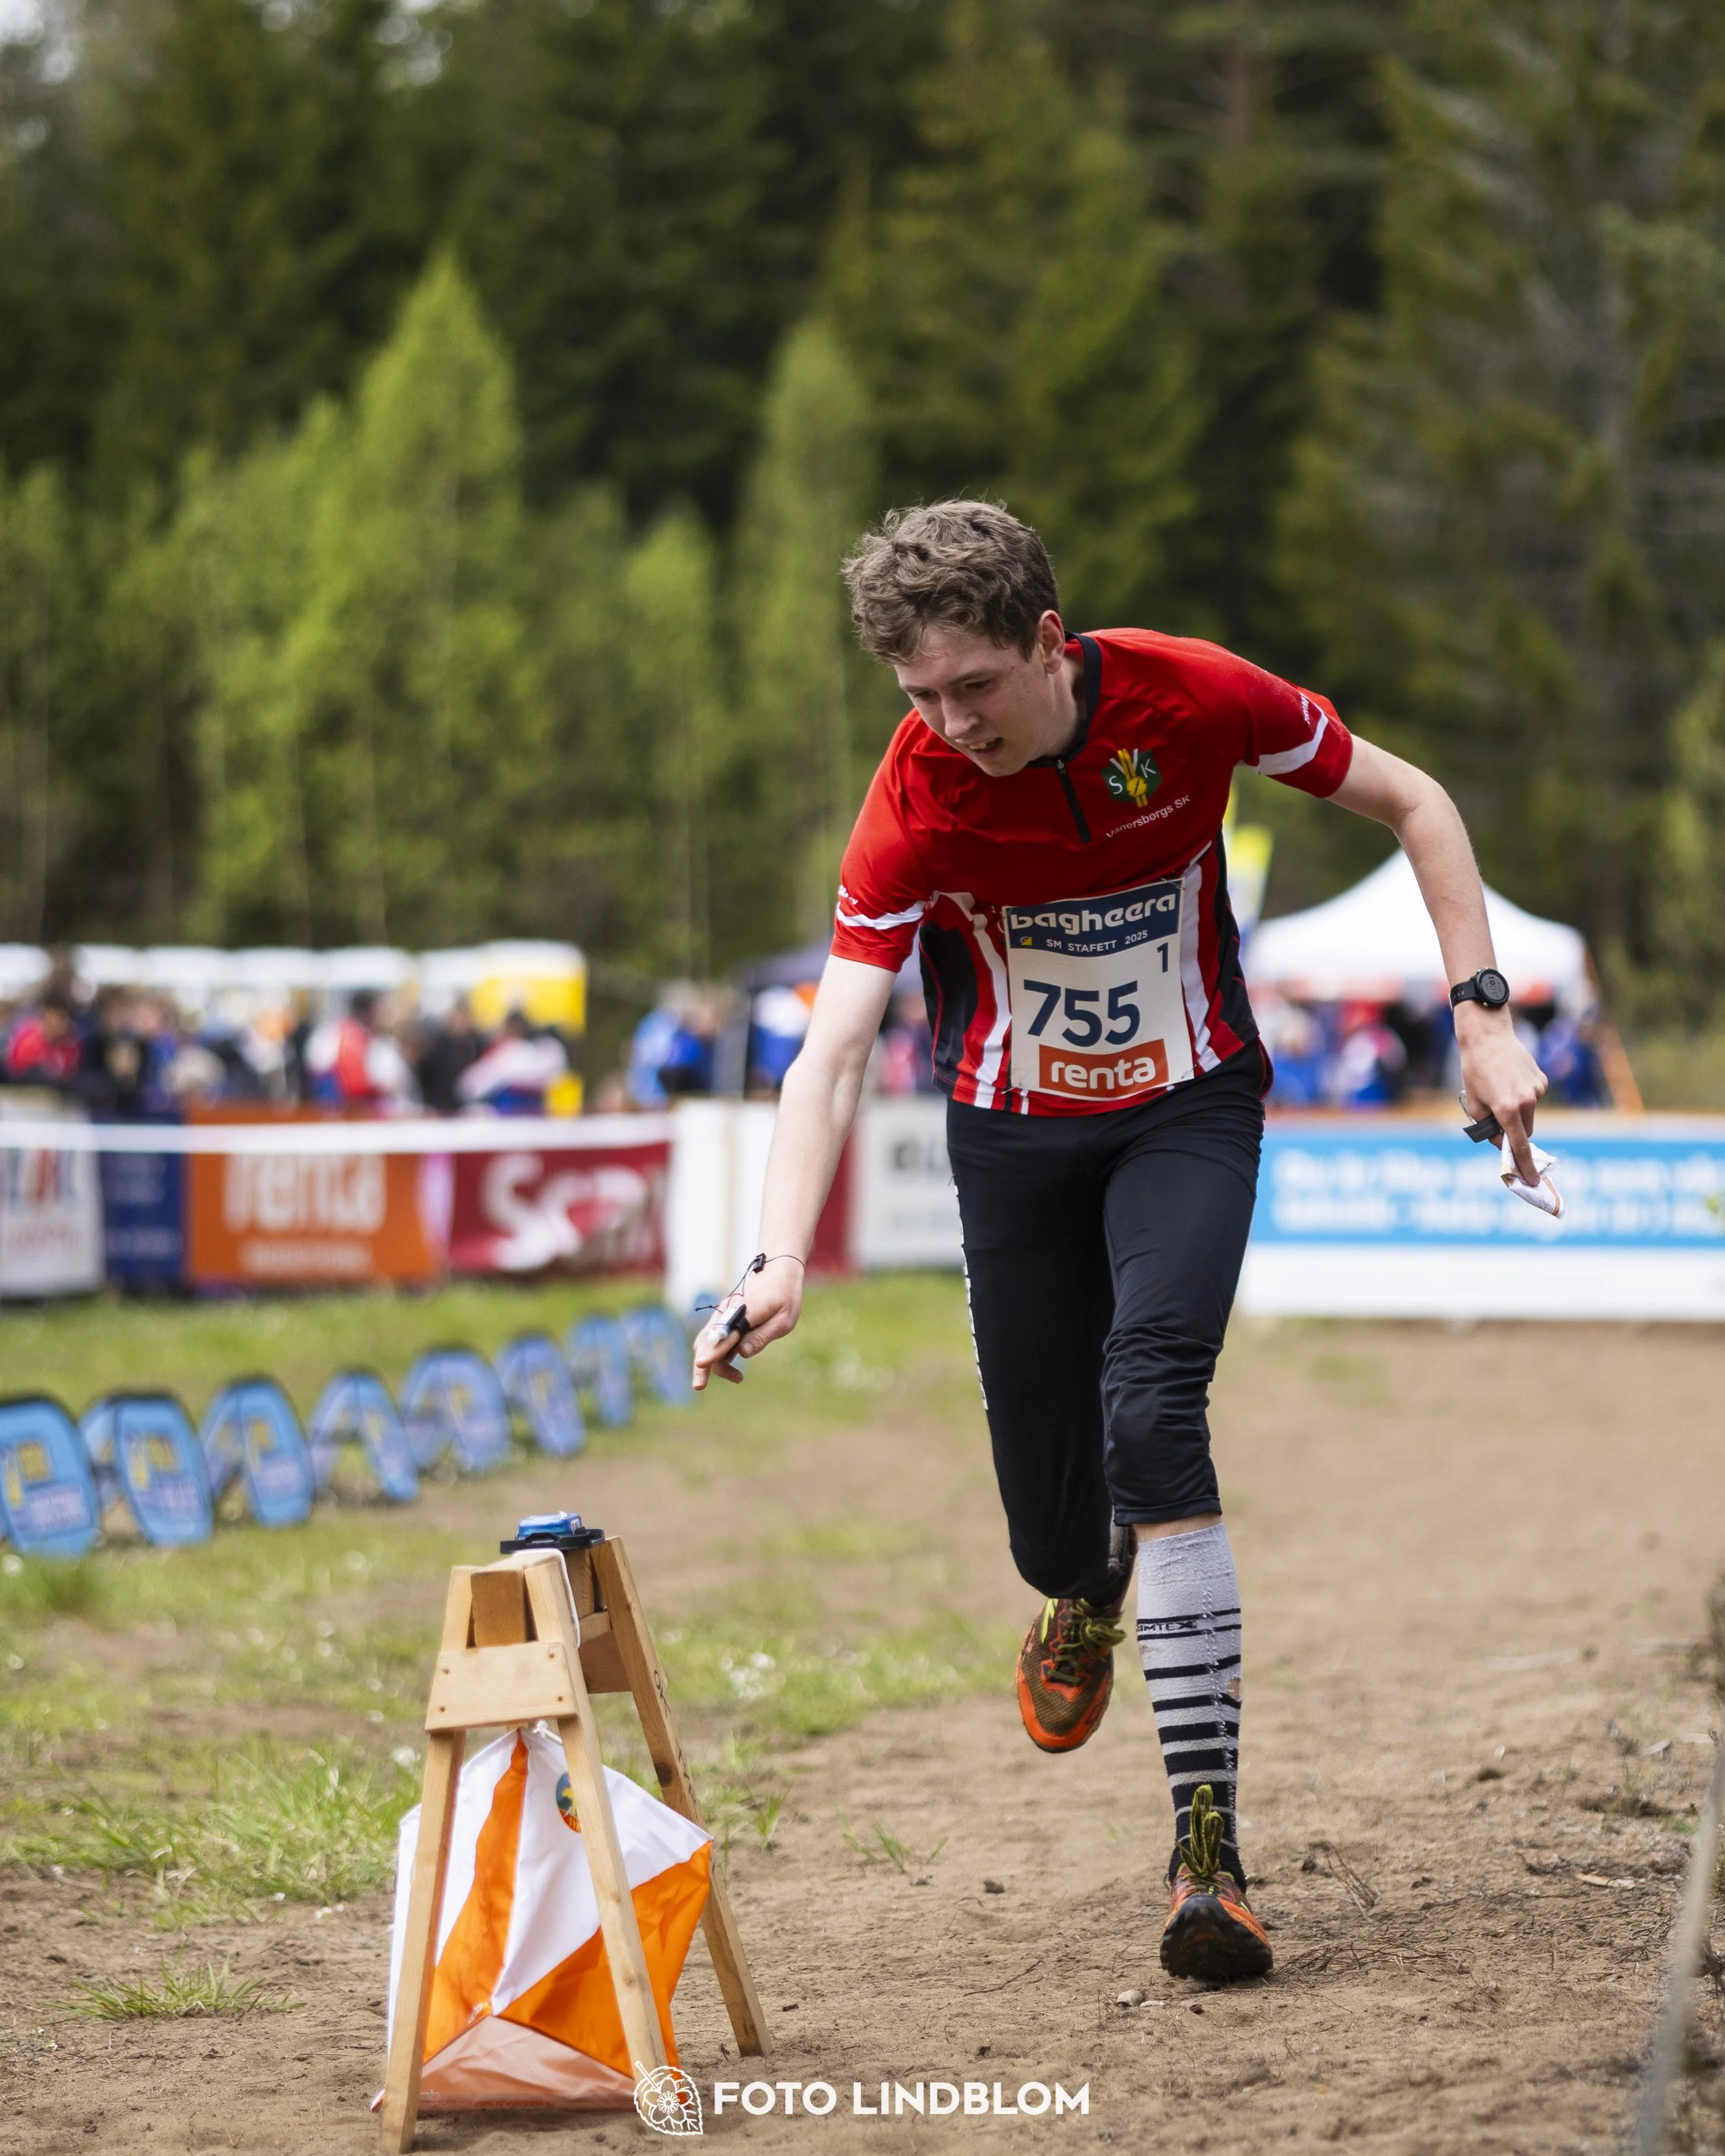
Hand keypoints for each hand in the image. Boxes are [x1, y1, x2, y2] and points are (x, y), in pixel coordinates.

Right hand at [690, 1256, 804, 1390]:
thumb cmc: (784, 1299)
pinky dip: (718, 1356)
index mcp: (747, 1309)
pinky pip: (714, 1340)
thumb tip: (743, 1353)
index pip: (727, 1333)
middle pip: (709, 1339)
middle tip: (699, 1386)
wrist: (777, 1276)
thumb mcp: (783, 1320)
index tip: (702, 1364)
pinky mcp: (724, 1320)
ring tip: (738, 1378)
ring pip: (708, 1342)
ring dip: (713, 1362)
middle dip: (702, 1363)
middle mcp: (729, 1311)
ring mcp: (724, 1315)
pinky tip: (732, 1370)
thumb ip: (762, 1336)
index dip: (714, 1350)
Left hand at [1456, 1004, 1546, 1184]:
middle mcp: (1526, 1101)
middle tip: (1496, 1119)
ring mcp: (1537, 1090)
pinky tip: (1509, 1080)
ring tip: (1499, 1090)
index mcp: (1507, 1109)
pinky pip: (1533, 1099)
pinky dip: (1523, 1098)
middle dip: (1513, 1133)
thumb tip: (1502, 1142)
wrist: (1488, 1036)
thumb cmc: (1474, 1070)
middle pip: (1525, 1132)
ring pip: (1530, 1116)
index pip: (1519, 1145)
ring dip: (1517, 1114)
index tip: (1532, 1181)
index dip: (1525, 1165)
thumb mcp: (1473, 1102)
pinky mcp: (1542, 1080)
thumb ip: (1487, 1126)